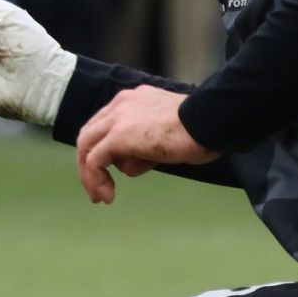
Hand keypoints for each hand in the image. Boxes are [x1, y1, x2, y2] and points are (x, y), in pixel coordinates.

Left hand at [74, 86, 217, 203]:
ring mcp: (118, 118)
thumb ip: (146, 145)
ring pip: (87, 147)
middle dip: (90, 164)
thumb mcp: (167, 134)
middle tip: (98, 188)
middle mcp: (121, 105)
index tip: (112, 172)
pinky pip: (94, 160)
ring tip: (104, 196)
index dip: (103, 150)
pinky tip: (107, 195)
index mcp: (133, 100)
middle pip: (90, 135)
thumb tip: (134, 164)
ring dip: (91, 175)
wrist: (210, 121)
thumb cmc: (200, 130)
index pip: (105, 125)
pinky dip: (95, 179)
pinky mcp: (119, 135)